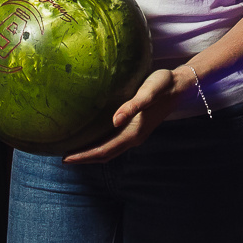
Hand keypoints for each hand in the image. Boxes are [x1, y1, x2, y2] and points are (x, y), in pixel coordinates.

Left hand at [63, 68, 182, 163]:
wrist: (180, 85)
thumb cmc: (163, 85)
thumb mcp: (148, 91)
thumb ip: (133, 106)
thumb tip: (115, 120)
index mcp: (134, 132)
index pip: (105, 150)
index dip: (85, 156)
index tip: (66, 158)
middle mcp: (133, 137)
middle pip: (105, 154)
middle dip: (84, 158)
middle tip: (62, 157)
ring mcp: (134, 133)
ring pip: (109, 149)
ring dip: (91, 153)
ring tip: (72, 150)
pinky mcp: (134, 127)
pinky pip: (112, 141)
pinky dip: (99, 144)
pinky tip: (90, 136)